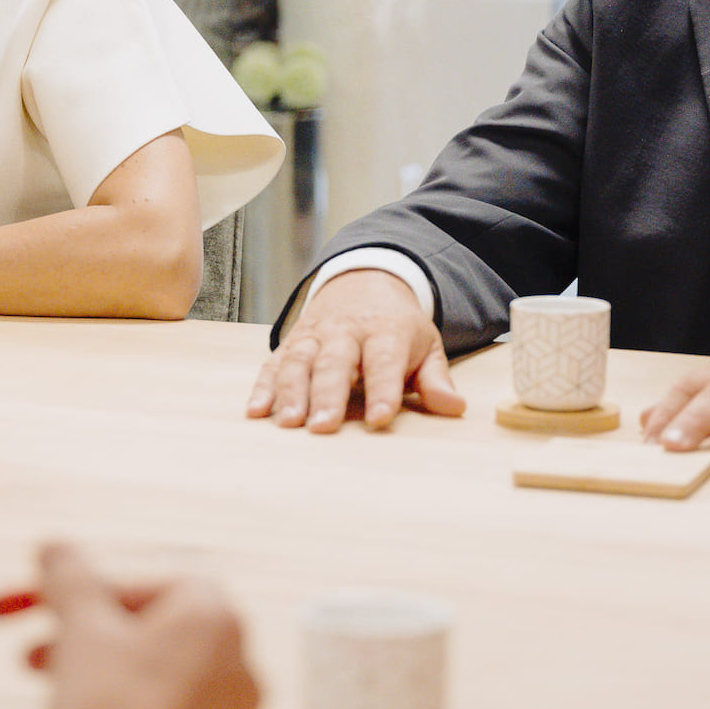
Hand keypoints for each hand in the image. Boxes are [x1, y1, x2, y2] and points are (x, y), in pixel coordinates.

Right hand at [35, 543, 257, 708]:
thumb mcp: (81, 631)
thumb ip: (69, 581)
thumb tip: (54, 547)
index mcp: (216, 620)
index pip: (162, 584)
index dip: (107, 594)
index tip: (65, 613)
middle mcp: (240, 666)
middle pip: (159, 637)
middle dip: (95, 643)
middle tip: (40, 659)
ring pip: (164, 686)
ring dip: (112, 684)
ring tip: (61, 704)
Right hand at [245, 269, 463, 432]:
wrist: (363, 281)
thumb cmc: (397, 327)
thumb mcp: (425, 345)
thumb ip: (435, 379)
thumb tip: (454, 408)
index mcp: (385, 331)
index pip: (383, 361)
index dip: (382, 390)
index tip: (379, 420)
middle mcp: (345, 330)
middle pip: (334, 361)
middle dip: (327, 394)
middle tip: (323, 426)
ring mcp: (314, 335)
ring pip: (298, 361)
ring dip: (290, 392)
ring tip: (288, 424)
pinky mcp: (292, 342)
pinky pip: (273, 363)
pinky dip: (263, 386)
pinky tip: (256, 411)